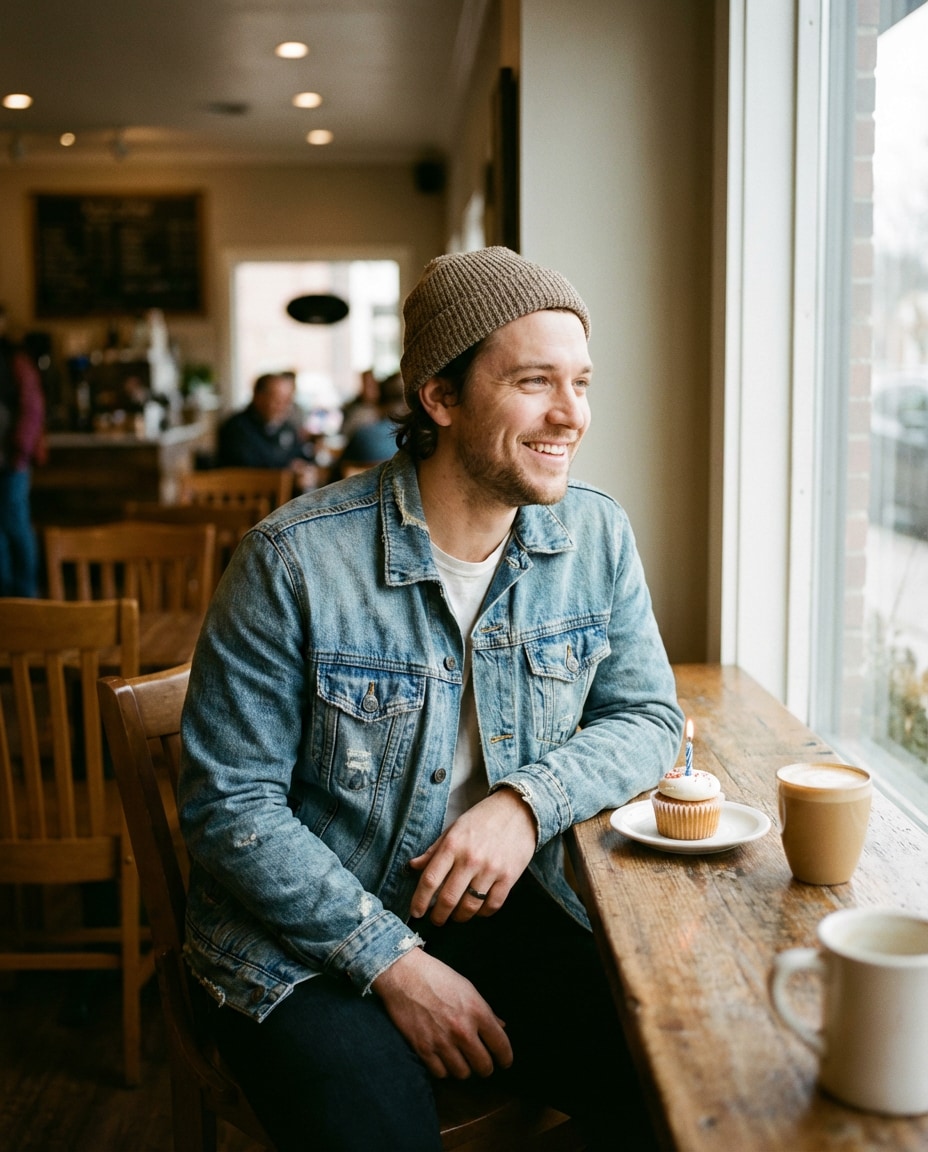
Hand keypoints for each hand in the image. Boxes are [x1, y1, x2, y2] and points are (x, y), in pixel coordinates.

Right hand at [372, 947, 511, 1077]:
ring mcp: (442, 1042)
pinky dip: (443, 1069)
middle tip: (482, 1062)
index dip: (506, 1058)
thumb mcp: (467, 988)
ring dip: (464, 1068)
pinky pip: (441, 1073)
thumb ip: (486, 1011)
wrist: (404, 974)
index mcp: (477, 1012)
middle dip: (485, 1067)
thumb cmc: (438, 977)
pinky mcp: (423, 1049)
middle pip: (484, 1066)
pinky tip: (443, 1059)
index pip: (501, 1046)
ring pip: (463, 1074)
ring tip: (461, 1059)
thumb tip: (502, 1026)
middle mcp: (462, 1030)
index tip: (504, 1062)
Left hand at [408, 788, 536, 924]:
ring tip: (456, 916)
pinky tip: (477, 910)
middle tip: (436, 920)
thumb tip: (413, 866)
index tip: (416, 912)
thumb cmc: (483, 818)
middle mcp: (470, 859)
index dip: (419, 901)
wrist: (518, 809)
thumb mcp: (454, 828)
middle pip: (448, 898)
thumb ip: (434, 850)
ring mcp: (491, 869)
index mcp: (452, 845)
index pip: (430, 880)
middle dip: (438, 916)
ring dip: (460, 917)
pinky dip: (482, 913)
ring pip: (470, 906)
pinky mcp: (509, 876)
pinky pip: (492, 905)